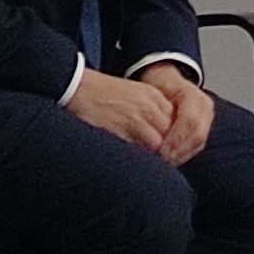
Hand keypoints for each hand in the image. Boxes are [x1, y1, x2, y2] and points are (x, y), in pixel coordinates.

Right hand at [61, 64, 179, 156]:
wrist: (77, 86)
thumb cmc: (99, 94)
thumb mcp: (131, 95)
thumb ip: (147, 111)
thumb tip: (158, 135)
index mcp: (154, 96)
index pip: (177, 121)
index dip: (173, 139)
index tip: (167, 151)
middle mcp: (150, 105)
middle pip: (172, 133)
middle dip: (167, 150)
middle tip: (160, 163)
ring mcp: (137, 116)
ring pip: (159, 143)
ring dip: (155, 156)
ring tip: (148, 167)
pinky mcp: (123, 128)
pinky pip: (140, 149)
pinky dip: (140, 158)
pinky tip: (133, 163)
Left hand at [135, 62, 216, 164]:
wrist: (168, 81)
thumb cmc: (158, 86)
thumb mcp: (153, 90)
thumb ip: (154, 108)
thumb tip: (149, 131)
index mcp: (193, 95)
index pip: (190, 120)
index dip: (175, 137)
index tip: (160, 150)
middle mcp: (204, 106)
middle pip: (197, 134)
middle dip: (179, 150)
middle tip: (162, 160)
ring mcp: (207, 118)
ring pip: (199, 142)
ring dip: (182, 155)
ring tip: (165, 163)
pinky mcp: (205, 128)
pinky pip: (198, 146)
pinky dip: (185, 155)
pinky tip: (172, 160)